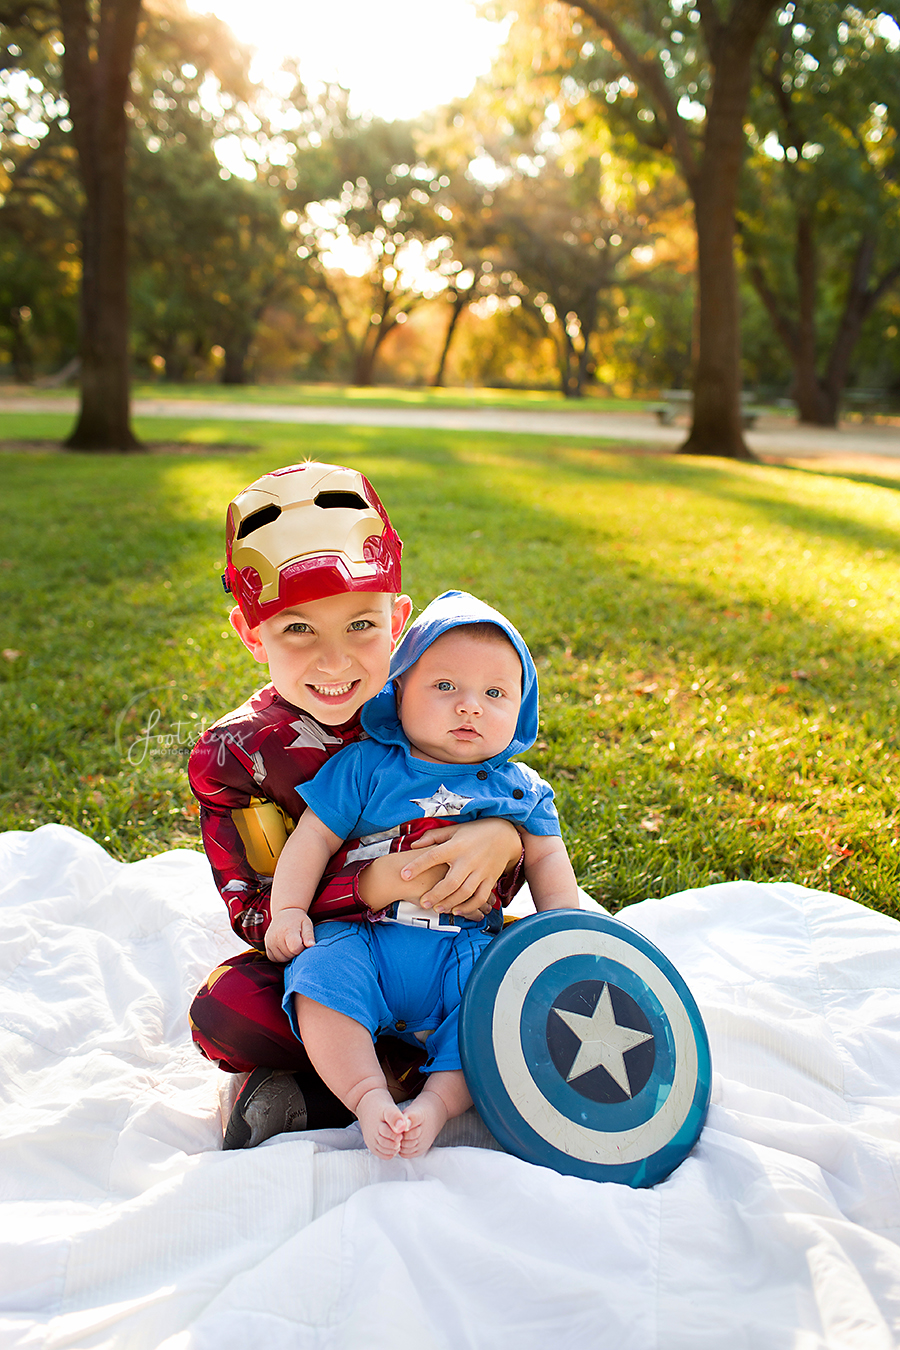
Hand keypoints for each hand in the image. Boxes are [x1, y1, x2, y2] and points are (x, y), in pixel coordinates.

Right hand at [265, 909, 314, 962]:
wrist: (285, 912)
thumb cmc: (298, 920)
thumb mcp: (307, 924)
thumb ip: (309, 936)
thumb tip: (311, 945)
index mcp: (288, 931)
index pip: (295, 949)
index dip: (302, 948)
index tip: (303, 942)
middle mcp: (276, 937)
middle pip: (289, 955)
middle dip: (295, 952)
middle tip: (297, 942)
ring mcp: (269, 941)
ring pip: (281, 959)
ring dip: (288, 955)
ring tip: (291, 945)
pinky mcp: (266, 945)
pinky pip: (273, 958)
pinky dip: (280, 956)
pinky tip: (284, 948)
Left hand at [402, 818, 520, 915]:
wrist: (505, 835)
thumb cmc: (475, 832)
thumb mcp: (454, 830)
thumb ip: (433, 837)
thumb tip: (413, 845)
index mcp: (456, 846)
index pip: (433, 856)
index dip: (418, 866)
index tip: (404, 875)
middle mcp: (468, 859)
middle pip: (450, 882)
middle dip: (435, 894)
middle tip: (423, 903)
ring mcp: (481, 871)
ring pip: (464, 892)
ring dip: (450, 903)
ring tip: (437, 909)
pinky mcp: (490, 879)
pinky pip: (480, 897)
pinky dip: (469, 906)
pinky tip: (457, 911)